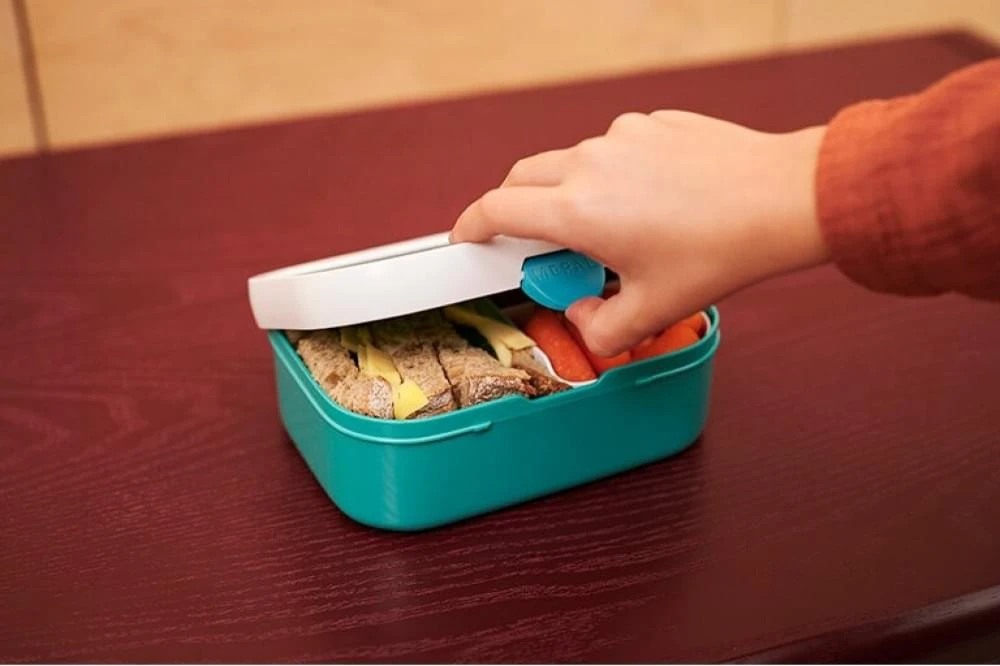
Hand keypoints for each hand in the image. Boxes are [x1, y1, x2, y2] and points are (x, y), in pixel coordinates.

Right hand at [451, 111, 829, 356]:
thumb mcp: (654, 309)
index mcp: (578, 211)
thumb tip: (581, 318)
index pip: (495, 210)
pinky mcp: (652, 122)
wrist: (783, 198)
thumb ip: (600, 330)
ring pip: (569, 163)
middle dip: (513, 209)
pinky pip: (612, 148)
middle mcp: (590, 164)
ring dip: (569, 192)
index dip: (470, 226)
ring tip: (610, 228)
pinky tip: (651, 200)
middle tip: (536, 243)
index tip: (466, 238)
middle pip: (522, 179)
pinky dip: (612, 173)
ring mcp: (622, 137)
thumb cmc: (721, 251)